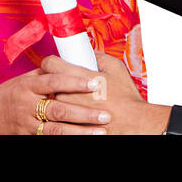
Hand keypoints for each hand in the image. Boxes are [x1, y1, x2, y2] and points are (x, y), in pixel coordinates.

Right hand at [0, 65, 111, 134]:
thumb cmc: (11, 93)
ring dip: (80, 132)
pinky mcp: (26, 137)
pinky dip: (66, 140)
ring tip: (101, 132)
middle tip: (106, 114)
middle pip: (59, 109)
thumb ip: (48, 74)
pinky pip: (49, 139)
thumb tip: (75, 63)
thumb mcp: (26, 79)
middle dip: (84, 113)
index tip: (97, 82)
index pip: (55, 81)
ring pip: (56, 130)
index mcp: (29, 85)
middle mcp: (27, 105)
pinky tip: (82, 140)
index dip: (76, 81)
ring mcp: (26, 124)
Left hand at [43, 51, 168, 134]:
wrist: (132, 124)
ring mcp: (66, 113)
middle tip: (68, 84)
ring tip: (74, 101)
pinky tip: (75, 116)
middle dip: (57, 83)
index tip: (56, 65)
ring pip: (53, 102)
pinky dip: (64, 117)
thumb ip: (99, 57)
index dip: (52, 63)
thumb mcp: (116, 68)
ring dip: (60, 100)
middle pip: (49, 84)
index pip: (49, 64)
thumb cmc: (126, 97)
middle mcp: (66, 94)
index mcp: (76, 76)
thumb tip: (90, 53)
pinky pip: (59, 120)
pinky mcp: (68, 128)